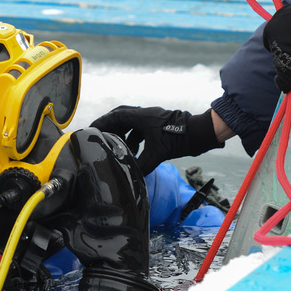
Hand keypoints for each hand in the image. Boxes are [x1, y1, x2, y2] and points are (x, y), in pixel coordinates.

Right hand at [89, 106, 220, 173]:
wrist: (200, 133)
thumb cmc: (179, 139)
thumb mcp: (158, 154)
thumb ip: (142, 165)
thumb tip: (130, 176)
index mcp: (141, 116)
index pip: (114, 116)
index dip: (101, 123)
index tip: (90, 130)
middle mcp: (144, 114)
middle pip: (120, 117)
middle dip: (109, 128)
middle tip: (99, 138)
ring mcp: (152, 118)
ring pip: (130, 123)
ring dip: (122, 134)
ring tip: (116, 147)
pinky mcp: (158, 124)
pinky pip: (140, 129)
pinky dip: (134, 138)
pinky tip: (135, 151)